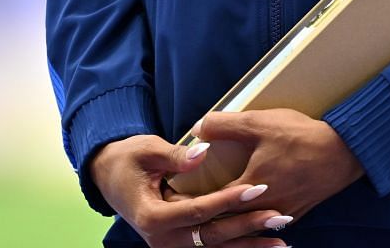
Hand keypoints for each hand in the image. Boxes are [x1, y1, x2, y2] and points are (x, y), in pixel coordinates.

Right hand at [89, 135, 291, 246]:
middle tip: (279, 216)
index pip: (198, 210)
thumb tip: (203, 152)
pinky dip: (237, 247)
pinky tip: (262, 246)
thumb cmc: (127, 159)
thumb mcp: (146, 150)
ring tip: (282, 242)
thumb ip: (175, 155)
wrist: (108, 177)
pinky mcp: (178, 246)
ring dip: (249, 246)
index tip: (258, 187)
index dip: (229, 200)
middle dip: (248, 227)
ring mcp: (170, 247)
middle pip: (212, 236)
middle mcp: (161, 240)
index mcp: (152, 216)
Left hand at [185, 109, 365, 220]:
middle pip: (229, 219)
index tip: (175, 199)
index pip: (211, 204)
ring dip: (234, 220)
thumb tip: (197, 128)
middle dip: (209, 214)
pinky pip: (269, 222)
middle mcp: (264, 209)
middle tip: (188, 210)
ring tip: (216, 214)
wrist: (345, 151)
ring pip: (250, 224)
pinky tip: (250, 213)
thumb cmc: (301, 136)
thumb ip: (225, 126)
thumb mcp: (260, 123)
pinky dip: (256, 219)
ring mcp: (283, 214)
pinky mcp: (297, 213)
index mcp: (250, 189)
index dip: (193, 201)